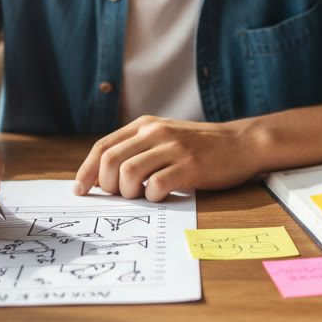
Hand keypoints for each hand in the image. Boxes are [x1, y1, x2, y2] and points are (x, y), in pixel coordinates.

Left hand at [73, 116, 260, 201]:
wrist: (241, 143)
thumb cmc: (199, 146)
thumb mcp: (164, 137)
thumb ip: (136, 150)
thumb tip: (101, 177)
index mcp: (145, 124)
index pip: (103, 146)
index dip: (86, 170)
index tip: (80, 190)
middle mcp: (156, 132)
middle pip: (110, 160)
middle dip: (106, 185)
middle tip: (117, 196)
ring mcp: (173, 148)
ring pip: (128, 173)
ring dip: (127, 193)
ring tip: (141, 196)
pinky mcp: (190, 166)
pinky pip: (156, 186)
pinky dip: (152, 197)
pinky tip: (161, 197)